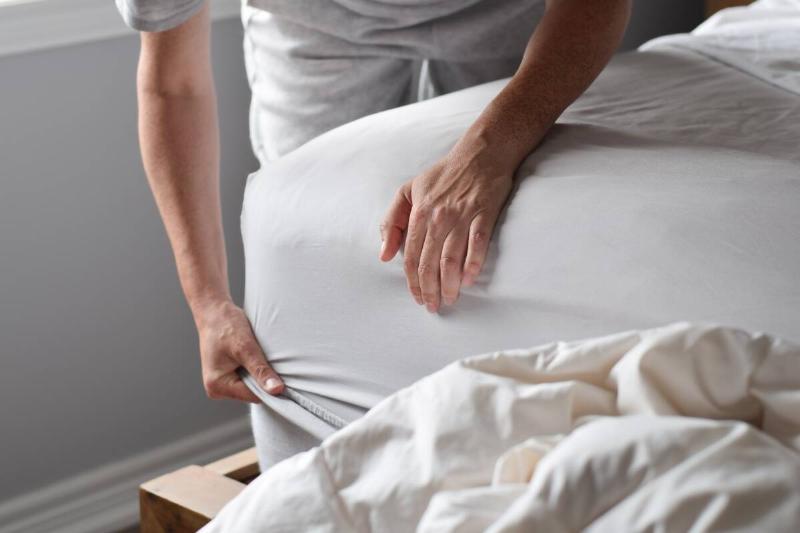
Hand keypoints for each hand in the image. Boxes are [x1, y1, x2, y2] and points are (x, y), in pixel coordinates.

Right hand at [194, 299, 283, 402]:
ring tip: (259, 356)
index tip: (286, 379)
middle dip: (264, 379)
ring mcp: (222, 383)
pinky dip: (255, 369)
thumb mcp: (246, 348)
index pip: (253, 396)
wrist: (214, 311)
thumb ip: (261, 370)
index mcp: (218, 385)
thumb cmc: (225, 325)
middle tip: (271, 361)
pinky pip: (249, 378)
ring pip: (252, 385)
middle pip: (252, 393)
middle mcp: (217, 388)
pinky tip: (255, 357)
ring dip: (260, 373)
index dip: (270, 388)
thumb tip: (276, 390)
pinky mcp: (228, 375)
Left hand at [379, 136, 513, 311]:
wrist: (481, 152)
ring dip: (449, 284)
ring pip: (451, 258)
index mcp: (419, 213)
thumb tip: (384, 254)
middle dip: (429, 289)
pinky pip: (477, 244)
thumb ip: (393, 221)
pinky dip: (473, 264)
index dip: (412, 281)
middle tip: (433, 306)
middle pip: (429, 262)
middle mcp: (438, 217)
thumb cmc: (444, 173)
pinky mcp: (484, 214)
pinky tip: (470, 280)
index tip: (417, 297)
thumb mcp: (409, 190)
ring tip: (450, 299)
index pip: (411, 256)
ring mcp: (462, 216)